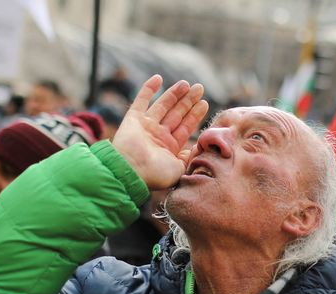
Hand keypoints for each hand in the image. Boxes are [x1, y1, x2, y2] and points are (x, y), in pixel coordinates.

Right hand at [113, 75, 208, 189]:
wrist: (131, 171)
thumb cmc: (155, 173)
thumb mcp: (180, 168)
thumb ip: (190, 157)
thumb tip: (197, 148)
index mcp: (169, 148)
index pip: (185, 128)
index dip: (194, 115)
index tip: (204, 103)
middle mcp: (158, 136)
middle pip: (176, 114)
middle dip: (188, 101)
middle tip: (200, 88)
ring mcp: (146, 126)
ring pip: (163, 106)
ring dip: (174, 94)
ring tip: (187, 83)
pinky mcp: (133, 119)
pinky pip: (141, 101)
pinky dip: (148, 89)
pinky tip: (158, 78)